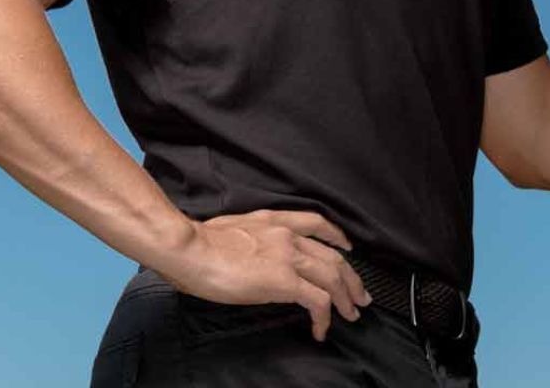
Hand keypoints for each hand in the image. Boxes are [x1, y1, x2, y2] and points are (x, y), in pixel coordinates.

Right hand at [164, 208, 373, 341]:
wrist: (189, 248)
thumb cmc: (198, 243)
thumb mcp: (233, 230)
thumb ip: (252, 239)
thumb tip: (254, 257)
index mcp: (273, 221)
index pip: (316, 223)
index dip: (337, 236)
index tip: (347, 247)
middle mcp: (287, 235)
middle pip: (333, 256)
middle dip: (351, 278)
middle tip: (360, 295)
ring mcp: (288, 257)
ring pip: (333, 277)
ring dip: (346, 298)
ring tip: (351, 314)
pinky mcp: (284, 281)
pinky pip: (318, 301)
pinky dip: (325, 317)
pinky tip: (321, 329)